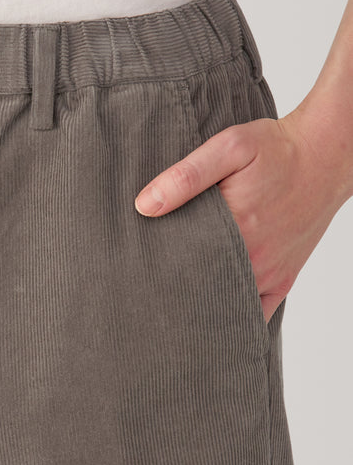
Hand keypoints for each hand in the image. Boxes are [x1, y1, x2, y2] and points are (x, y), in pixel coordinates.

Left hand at [133, 111, 349, 324]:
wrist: (328, 154)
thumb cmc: (277, 149)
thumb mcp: (228, 147)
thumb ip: (186, 176)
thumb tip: (145, 206)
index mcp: (235, 230)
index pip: (180, 266)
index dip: (155, 272)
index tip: (136, 273)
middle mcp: (253, 259)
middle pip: (199, 289)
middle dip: (172, 292)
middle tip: (145, 292)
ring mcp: (269, 272)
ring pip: (225, 304)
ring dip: (200, 305)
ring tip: (171, 302)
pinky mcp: (283, 278)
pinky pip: (257, 312)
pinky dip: (234, 316)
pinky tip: (211, 314)